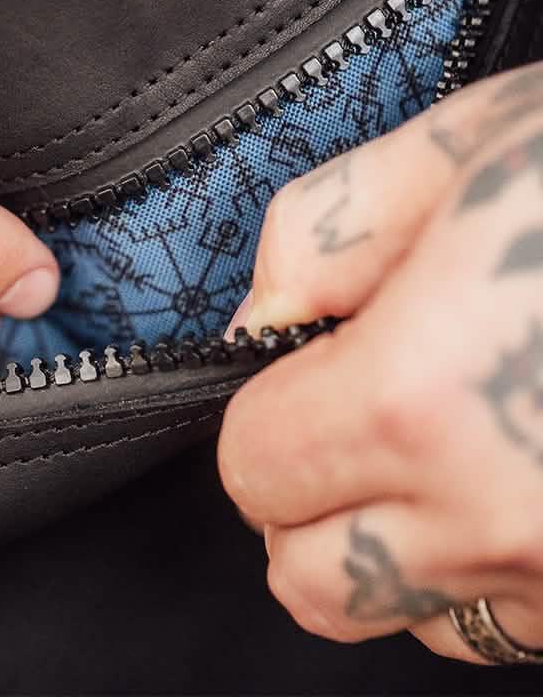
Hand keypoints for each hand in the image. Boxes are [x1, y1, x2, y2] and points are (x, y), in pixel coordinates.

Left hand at [219, 61, 542, 661]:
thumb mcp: (466, 142)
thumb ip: (324, 232)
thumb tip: (265, 315)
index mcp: (426, 399)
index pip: (255, 471)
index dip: (263, 416)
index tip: (299, 374)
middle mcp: (506, 521)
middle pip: (317, 583)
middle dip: (310, 505)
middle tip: (355, 421)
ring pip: (428, 621)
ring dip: (417, 546)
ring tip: (475, 442)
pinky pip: (538, 628)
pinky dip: (518, 568)